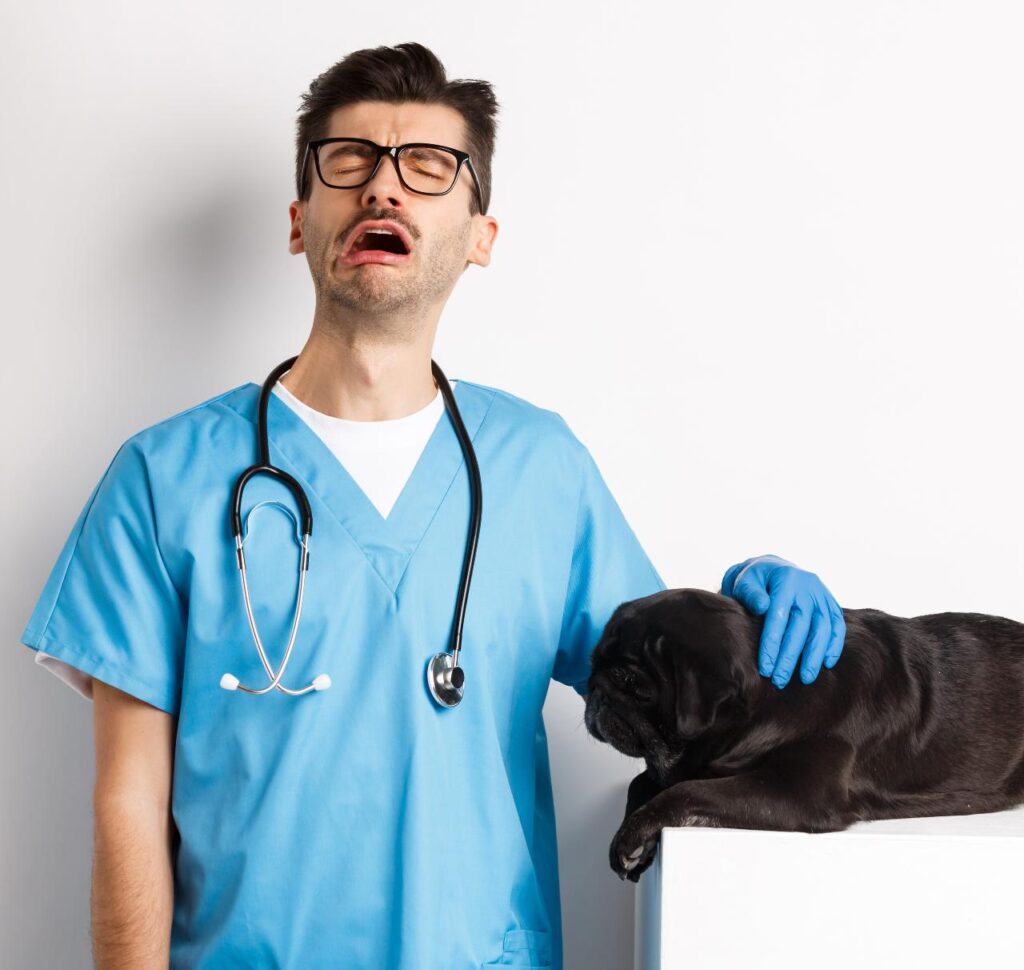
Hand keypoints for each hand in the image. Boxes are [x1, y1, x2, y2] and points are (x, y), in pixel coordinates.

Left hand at [720, 555, 845, 687]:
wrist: (773, 569)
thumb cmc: (755, 581)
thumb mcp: (745, 581)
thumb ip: (750, 593)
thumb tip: (761, 607)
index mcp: (785, 579)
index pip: (779, 616)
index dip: (772, 644)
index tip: (766, 668)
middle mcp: (808, 586)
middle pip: (802, 626)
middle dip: (790, 656)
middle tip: (780, 680)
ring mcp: (822, 594)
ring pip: (823, 628)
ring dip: (814, 656)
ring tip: (805, 678)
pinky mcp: (830, 603)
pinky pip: (837, 625)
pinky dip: (834, 645)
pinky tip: (826, 664)